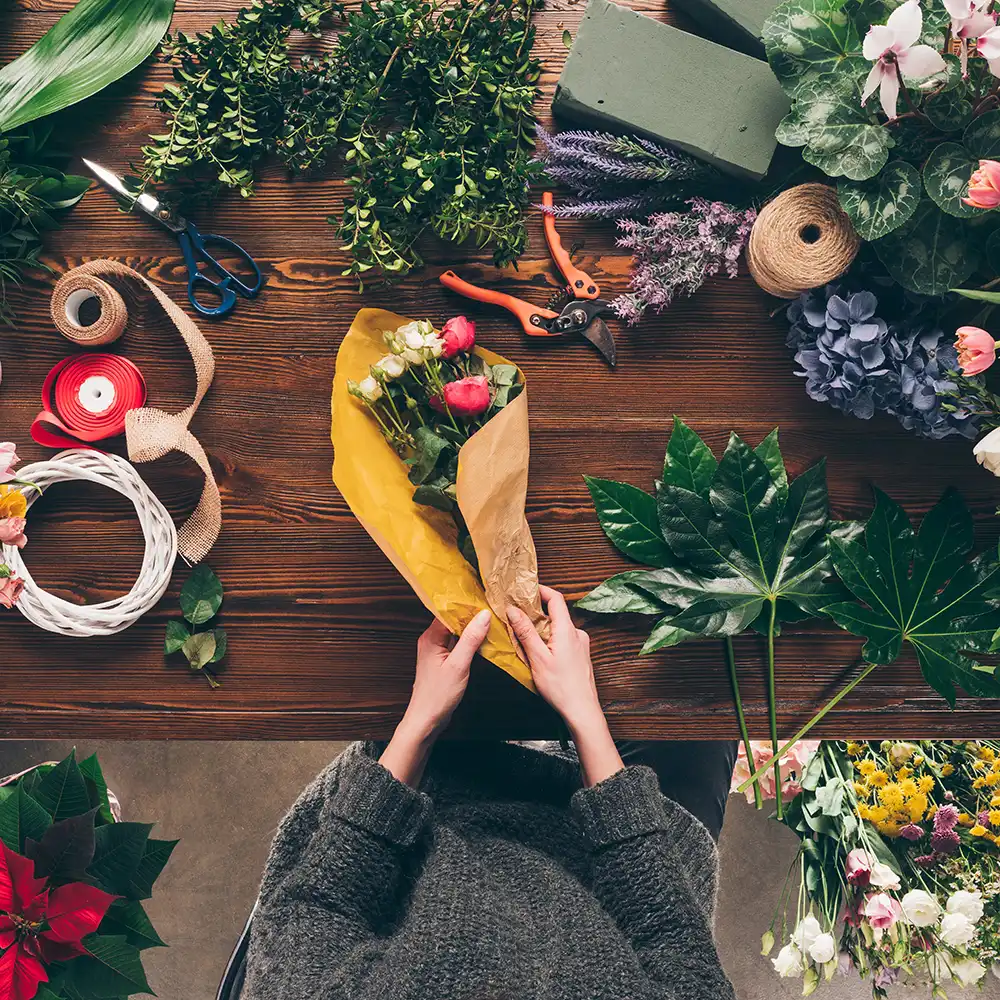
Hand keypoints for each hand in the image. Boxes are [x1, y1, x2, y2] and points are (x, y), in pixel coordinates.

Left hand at [402, 609, 491, 738]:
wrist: (426, 721)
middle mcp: (431, 641)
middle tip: (491, 606)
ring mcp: (436, 651)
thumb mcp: (458, 665)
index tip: (483, 597)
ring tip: (490, 620)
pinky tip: (482, 640)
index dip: (466, 604)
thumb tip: (483, 616)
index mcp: (430, 637)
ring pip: (456, 632)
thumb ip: (471, 639)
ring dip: (471, 628)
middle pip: (453, 620)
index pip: (448, 611)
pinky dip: (469, 641)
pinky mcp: (442, 661)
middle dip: (471, 614)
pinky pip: (457, 644)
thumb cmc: (438, 696)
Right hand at [507, 586, 601, 732]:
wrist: (582, 711)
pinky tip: (539, 653)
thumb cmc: (561, 687)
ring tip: (525, 637)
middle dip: (536, 613)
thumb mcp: (538, 658)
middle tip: (518, 615)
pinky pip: (563, 640)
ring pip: (558, 628)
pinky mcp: (580, 655)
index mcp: (567, 630)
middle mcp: (577, 634)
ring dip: (542, 629)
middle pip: (556, 613)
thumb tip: (513, 610)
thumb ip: (526, 632)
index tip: (525, 590)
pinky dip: (550, 640)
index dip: (541, 590)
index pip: (556, 599)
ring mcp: (581, 645)